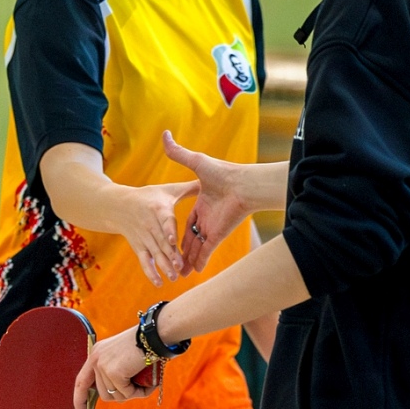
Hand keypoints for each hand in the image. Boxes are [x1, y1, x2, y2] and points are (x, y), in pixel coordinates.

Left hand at [74, 326, 157, 408]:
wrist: (154, 335)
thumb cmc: (145, 346)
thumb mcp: (122, 358)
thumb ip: (113, 372)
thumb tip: (112, 394)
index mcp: (96, 354)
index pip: (81, 382)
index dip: (79, 400)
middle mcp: (96, 359)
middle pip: (103, 393)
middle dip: (121, 395)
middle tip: (139, 389)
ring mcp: (103, 366)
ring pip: (115, 395)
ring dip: (132, 393)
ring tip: (146, 383)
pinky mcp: (114, 372)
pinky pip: (126, 393)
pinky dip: (139, 392)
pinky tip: (149, 383)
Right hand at [109, 179, 198, 284]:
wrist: (119, 205)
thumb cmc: (149, 196)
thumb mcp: (167, 190)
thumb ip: (189, 188)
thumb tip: (208, 181)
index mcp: (158, 208)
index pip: (165, 220)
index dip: (169, 229)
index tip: (174, 239)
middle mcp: (149, 224)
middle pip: (161, 241)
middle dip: (169, 255)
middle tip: (179, 266)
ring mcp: (143, 237)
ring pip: (154, 253)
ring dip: (163, 266)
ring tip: (173, 277)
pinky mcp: (138, 247)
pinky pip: (144, 261)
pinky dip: (150, 272)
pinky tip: (159, 283)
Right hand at [164, 131, 249, 274]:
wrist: (244, 183)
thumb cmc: (224, 172)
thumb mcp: (197, 162)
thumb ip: (179, 153)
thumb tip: (165, 135)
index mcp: (202, 204)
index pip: (188, 222)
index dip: (178, 232)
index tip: (169, 239)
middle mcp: (207, 218)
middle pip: (191, 238)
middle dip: (181, 251)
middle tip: (171, 262)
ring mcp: (212, 228)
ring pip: (197, 247)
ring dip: (188, 260)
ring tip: (178, 273)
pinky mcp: (217, 235)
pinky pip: (206, 251)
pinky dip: (200, 261)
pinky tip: (193, 272)